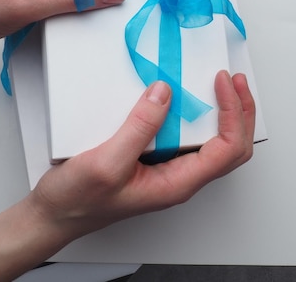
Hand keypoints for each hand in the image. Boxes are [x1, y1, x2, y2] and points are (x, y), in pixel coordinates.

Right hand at [28, 70, 254, 239]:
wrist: (55, 214)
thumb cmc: (78, 200)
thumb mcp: (106, 162)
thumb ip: (139, 128)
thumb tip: (165, 93)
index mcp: (178, 183)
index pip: (227, 149)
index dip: (232, 112)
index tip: (222, 81)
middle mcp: (182, 178)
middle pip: (232, 147)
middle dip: (241, 112)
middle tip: (236, 80)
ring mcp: (171, 169)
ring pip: (216, 143)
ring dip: (226, 113)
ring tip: (223, 85)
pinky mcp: (158, 160)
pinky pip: (190, 137)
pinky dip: (200, 115)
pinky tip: (189, 97)